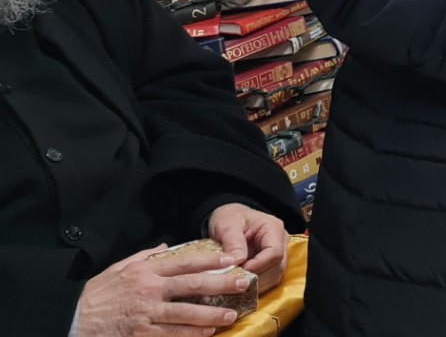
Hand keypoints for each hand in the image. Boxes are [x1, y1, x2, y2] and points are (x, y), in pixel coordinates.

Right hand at [75, 244, 249, 336]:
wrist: (74, 318)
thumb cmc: (97, 293)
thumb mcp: (118, 268)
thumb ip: (144, 256)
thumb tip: (165, 246)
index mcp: (145, 271)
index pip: (184, 262)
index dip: (210, 260)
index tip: (231, 259)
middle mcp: (149, 289)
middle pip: (193, 285)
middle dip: (222, 283)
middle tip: (244, 283)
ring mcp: (146, 313)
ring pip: (187, 313)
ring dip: (212, 314)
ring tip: (231, 315)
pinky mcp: (142, 333)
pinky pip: (173, 333)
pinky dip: (191, 333)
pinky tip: (207, 332)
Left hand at [206, 202, 287, 291]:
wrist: (230, 218)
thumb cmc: (229, 218)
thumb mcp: (227, 225)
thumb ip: (233, 241)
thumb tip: (239, 260)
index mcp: (273, 228)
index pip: (275, 253)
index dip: (258, 266)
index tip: (239, 271)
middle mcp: (281, 242)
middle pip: (278, 267)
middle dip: (257, 278)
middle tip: (235, 282)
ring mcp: (279, 254)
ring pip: (276, 276)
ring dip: (257, 285)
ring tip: (237, 285)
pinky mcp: (272, 264)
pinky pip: (269, 280)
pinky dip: (256, 286)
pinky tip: (241, 286)